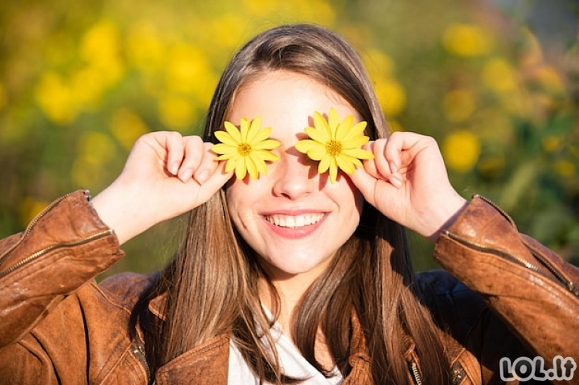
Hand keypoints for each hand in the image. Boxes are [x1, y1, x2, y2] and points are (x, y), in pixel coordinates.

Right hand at [92, 131, 230, 243]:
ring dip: (192, 160)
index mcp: (194, 169)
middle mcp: (183, 156)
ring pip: (195, 141)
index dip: (218, 162)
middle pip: (208, 147)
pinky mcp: (156, 140)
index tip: (216, 174)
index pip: (214, 157)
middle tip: (197, 180)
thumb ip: (221, 174)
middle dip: (207, 164)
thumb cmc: (172, 201)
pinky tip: (171, 169)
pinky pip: (176, 137)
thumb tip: (237, 159)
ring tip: (182, 177)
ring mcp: (170, 148)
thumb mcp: (204, 190)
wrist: (143, 202)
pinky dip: (177, 153)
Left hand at [349, 132, 466, 240]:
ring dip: (381, 163)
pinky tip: (397, 168)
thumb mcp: (370, 190)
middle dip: (372, 166)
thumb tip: (346, 156)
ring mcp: (409, 149)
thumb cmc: (399, 206)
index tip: (370, 179)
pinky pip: (396, 137)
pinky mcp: (422, 143)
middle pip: (369, 147)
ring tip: (394, 179)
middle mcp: (397, 155)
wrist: (424, 212)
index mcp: (386, 166)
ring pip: (379, 142)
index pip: (364, 154)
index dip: (362, 164)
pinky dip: (391, 153)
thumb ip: (357, 173)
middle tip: (385, 181)